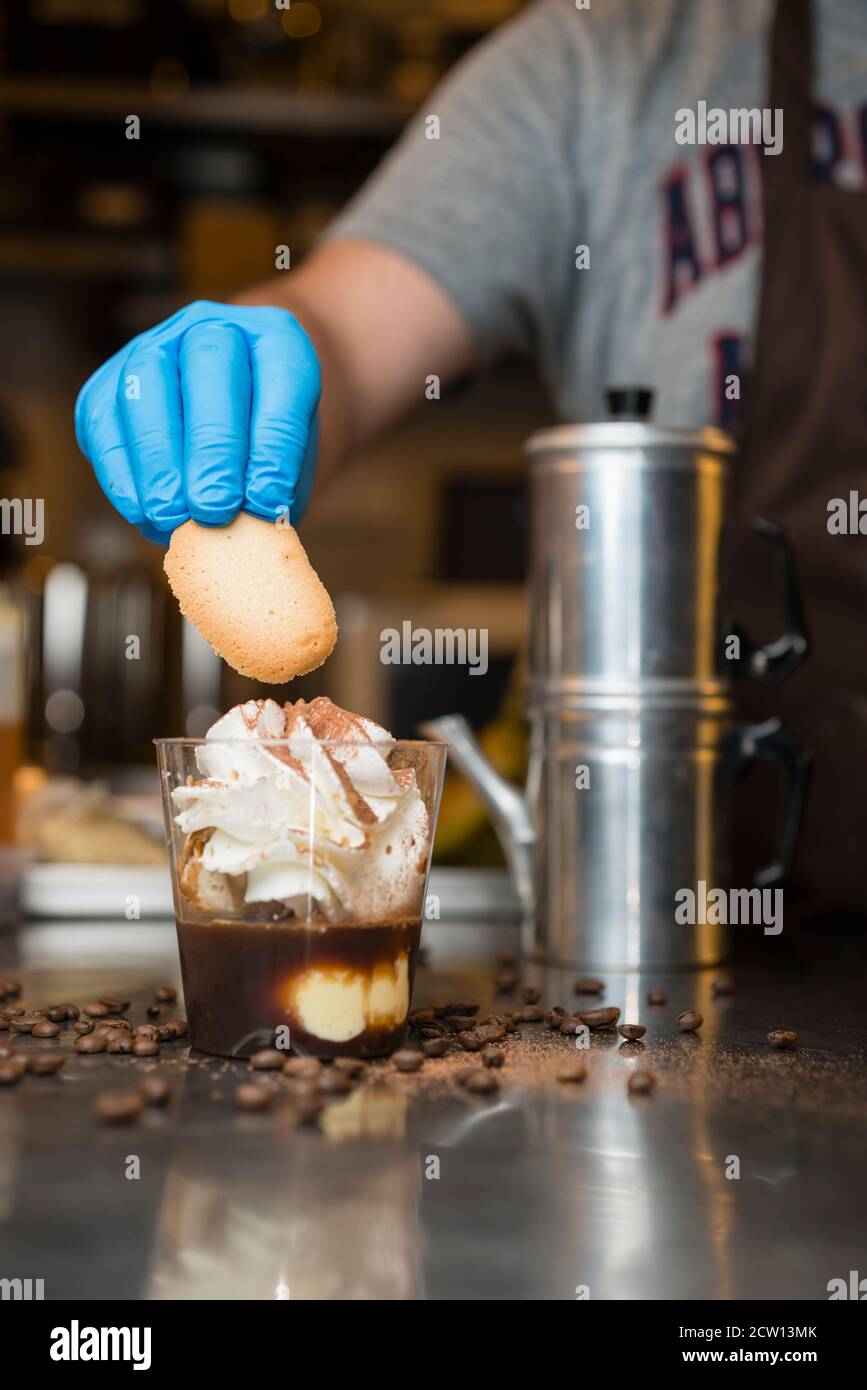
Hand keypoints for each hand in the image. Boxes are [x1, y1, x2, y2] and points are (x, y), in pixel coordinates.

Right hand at [75, 300, 320, 542]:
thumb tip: (245, 529)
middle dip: (212, 449)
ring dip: (159, 459)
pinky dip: (121, 471)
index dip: (274, 443)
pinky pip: (105, 419)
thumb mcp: (291, 467)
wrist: (235, 429)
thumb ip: (274, 487)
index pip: (281, 376)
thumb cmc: (269, 453)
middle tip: (215, 509)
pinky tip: (140, 511)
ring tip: (173, 516)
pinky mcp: (107, 384)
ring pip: (147, 384)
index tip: (269, 502)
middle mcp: (212, 329)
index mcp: (276, 338)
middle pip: (209, 367)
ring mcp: (154, 348)